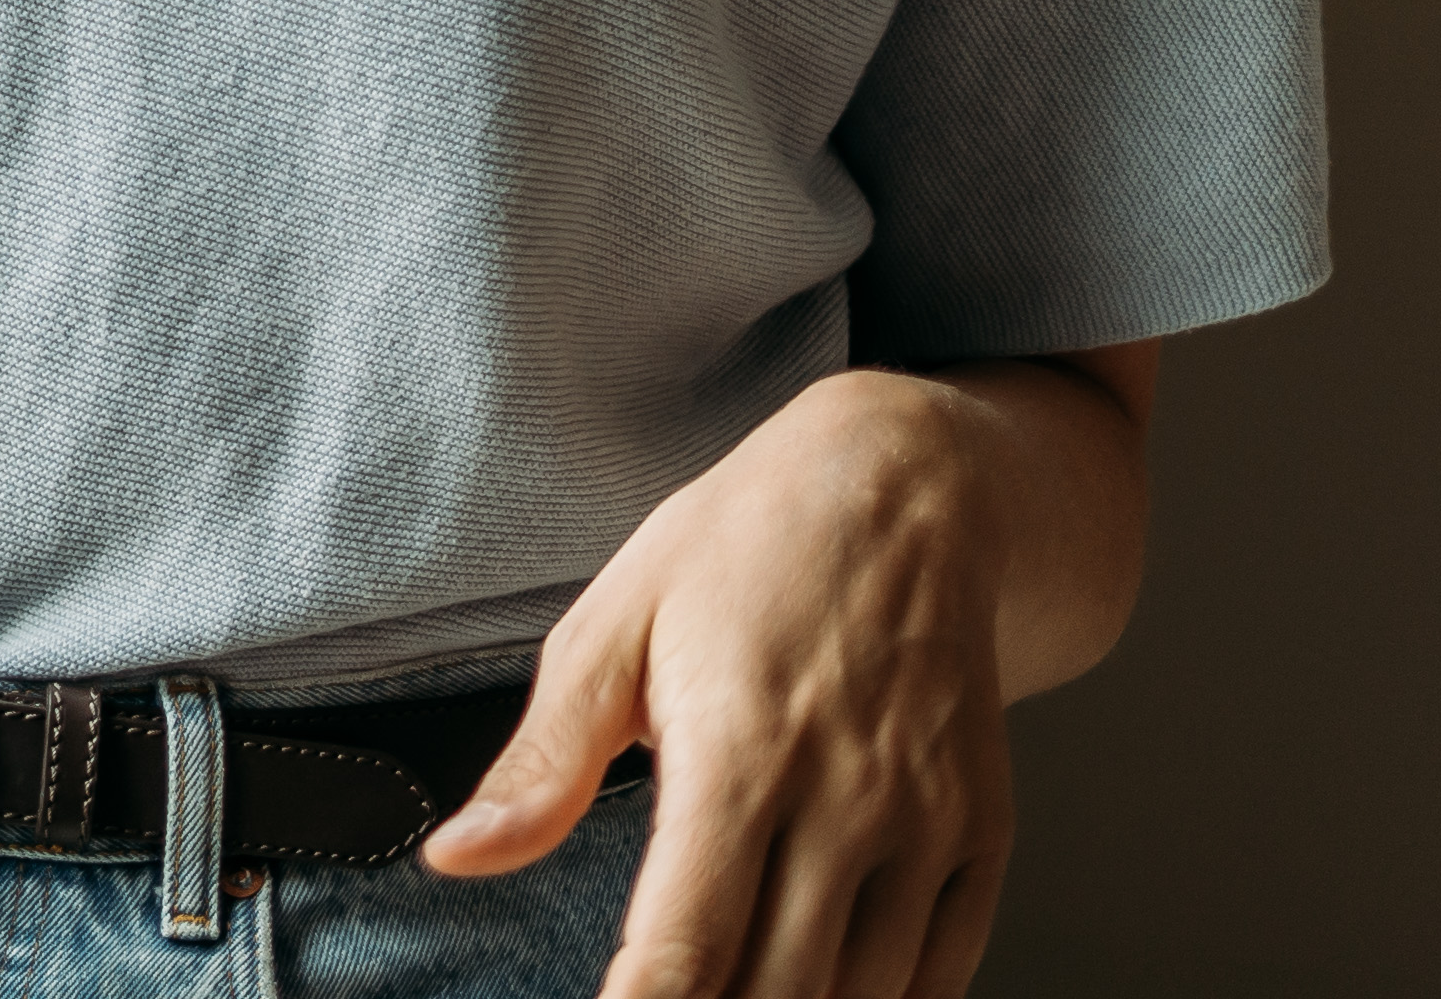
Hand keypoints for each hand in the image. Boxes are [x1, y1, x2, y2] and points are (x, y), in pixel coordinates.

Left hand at [423, 363, 1128, 998]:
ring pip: (863, 996)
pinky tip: (822, 996)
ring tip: (728, 998)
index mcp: (740, 752)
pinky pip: (942, 974)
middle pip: (777, 990)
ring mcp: (928, 824)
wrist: (905, 492)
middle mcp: (848, 801)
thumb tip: (455, 857)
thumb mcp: (612, 629)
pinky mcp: (984, 834)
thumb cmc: (742, 552)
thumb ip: (542, 764)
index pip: (686, 945)